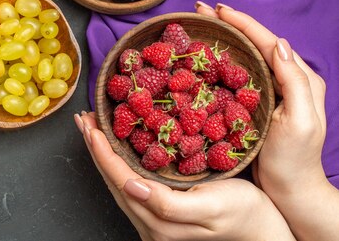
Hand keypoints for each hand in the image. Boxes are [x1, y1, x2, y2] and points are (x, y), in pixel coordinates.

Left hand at [74, 112, 294, 240]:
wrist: (264, 229)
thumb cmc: (244, 213)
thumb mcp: (211, 206)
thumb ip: (168, 203)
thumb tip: (130, 186)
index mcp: (157, 221)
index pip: (119, 179)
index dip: (102, 150)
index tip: (90, 125)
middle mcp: (149, 222)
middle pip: (112, 178)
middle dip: (96, 147)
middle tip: (84, 119)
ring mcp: (152, 218)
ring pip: (118, 179)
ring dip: (104, 151)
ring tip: (92, 127)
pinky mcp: (160, 211)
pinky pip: (130, 180)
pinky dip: (118, 159)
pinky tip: (116, 145)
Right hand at [195, 1, 338, 240]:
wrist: (290, 191)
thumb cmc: (295, 160)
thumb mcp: (300, 121)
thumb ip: (294, 81)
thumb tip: (280, 43)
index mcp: (298, 78)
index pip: (267, 40)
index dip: (242, 22)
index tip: (217, 9)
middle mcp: (283, 79)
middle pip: (252, 43)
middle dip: (227, 24)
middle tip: (198, 11)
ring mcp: (266, 92)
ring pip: (241, 57)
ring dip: (220, 40)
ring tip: (196, 28)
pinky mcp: (252, 104)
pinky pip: (234, 76)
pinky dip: (216, 63)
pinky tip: (200, 61)